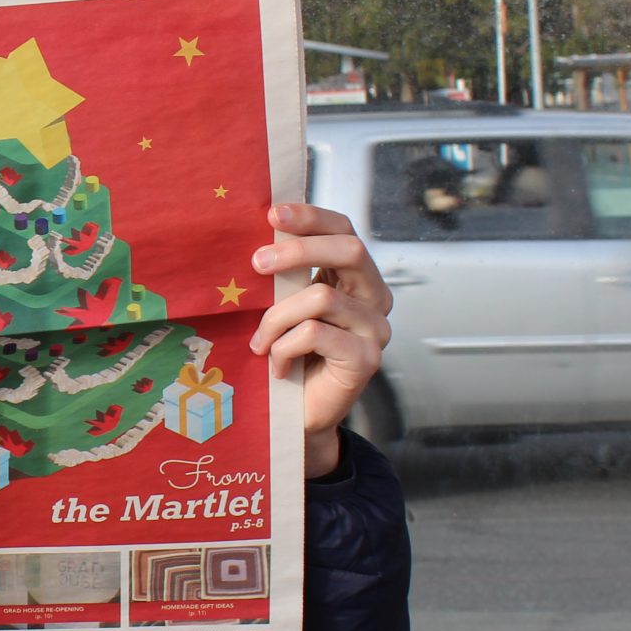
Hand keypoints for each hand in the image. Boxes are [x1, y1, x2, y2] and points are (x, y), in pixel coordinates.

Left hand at [247, 202, 393, 477]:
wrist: (298, 416)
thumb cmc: (288, 356)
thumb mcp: (285, 306)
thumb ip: (284, 276)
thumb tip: (255, 238)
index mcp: (356, 277)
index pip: (345, 230)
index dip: (312, 216)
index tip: (272, 213)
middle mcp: (375, 298)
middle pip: (349, 250)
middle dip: (298, 251)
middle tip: (255, 264)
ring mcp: (375, 328)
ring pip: (321, 297)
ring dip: (277, 318)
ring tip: (259, 343)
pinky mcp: (367, 358)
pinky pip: (315, 334)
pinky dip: (284, 348)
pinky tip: (277, 366)